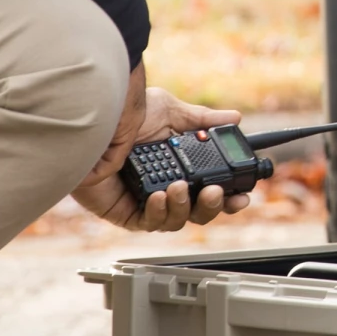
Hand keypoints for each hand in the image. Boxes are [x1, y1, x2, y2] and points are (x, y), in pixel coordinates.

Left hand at [72, 75, 251, 231]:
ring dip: (185, 207)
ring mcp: (144, 199)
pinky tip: (157, 196)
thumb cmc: (122, 114)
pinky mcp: (124, 212)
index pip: (209, 187)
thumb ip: (202, 120)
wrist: (94, 121)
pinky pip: (148, 223)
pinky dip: (157, 212)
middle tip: (215, 193)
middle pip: (198, 210)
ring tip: (179, 188)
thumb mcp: (170, 111)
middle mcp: (164, 183)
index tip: (242, 195)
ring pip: (176, 220)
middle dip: (212, 206)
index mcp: (178, 164)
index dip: (228, 195)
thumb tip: (234, 117)